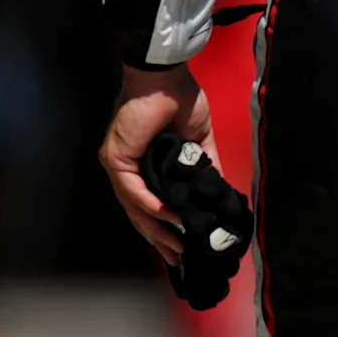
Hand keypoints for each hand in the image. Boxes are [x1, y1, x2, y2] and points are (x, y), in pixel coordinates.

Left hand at [100, 64, 211, 266]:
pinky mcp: (117, 158)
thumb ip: (206, 168)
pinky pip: (133, 190)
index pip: (148, 206)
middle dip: (159, 239)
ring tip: (177, 246)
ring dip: (156, 229)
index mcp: (141, 166)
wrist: (166, 77)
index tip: (181, 248)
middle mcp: (124, 170)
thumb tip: (220, 193)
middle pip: (138, 214)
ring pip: (133, 208)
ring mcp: (118, 164)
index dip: (163, 229)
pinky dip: (151, 206)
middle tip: (180, 259)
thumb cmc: (180, 101)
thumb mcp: (199, 142)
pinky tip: (169, 217)